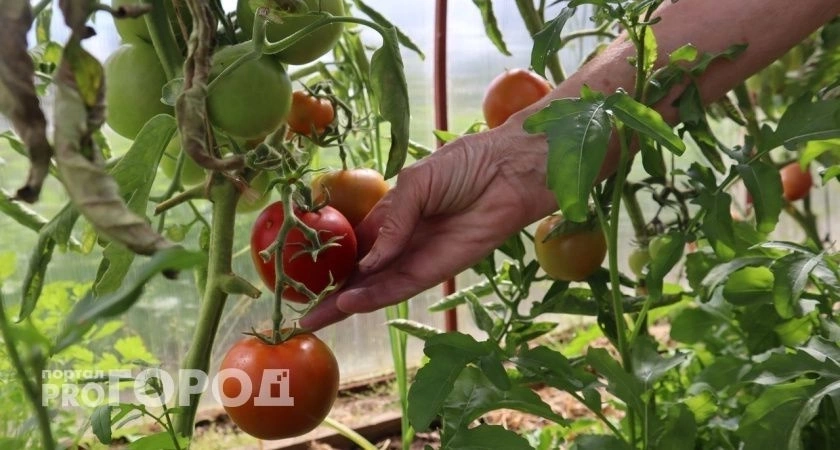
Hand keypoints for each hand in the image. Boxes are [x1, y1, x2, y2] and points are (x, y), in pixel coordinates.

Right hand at [300, 125, 556, 329]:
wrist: (508, 171)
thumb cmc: (465, 165)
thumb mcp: (415, 182)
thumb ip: (391, 220)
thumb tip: (368, 259)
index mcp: (392, 215)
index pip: (355, 245)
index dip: (332, 261)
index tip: (302, 275)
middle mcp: (402, 241)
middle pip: (362, 273)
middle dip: (333, 292)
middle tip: (302, 313)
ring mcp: (419, 257)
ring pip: (378, 286)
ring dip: (349, 302)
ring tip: (317, 314)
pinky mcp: (439, 269)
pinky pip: (403, 286)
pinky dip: (377, 295)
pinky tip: (350, 301)